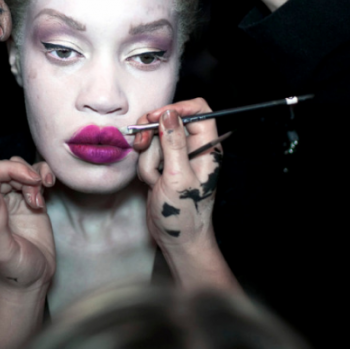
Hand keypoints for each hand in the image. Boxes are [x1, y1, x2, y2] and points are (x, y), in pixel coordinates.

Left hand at [0, 157, 56, 293]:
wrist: (30, 283)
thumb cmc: (13, 271)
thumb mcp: (2, 251)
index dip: (11, 169)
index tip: (33, 181)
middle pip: (7, 166)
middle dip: (26, 175)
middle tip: (38, 198)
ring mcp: (11, 199)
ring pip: (21, 168)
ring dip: (36, 177)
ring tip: (41, 201)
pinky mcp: (29, 200)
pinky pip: (35, 176)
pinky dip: (44, 177)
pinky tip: (48, 190)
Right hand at [134, 99, 221, 256]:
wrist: (176, 241)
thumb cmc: (184, 215)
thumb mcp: (177, 177)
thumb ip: (173, 143)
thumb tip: (169, 113)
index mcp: (207, 148)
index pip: (198, 111)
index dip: (177, 107)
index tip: (156, 116)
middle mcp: (194, 150)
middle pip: (170, 121)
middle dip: (153, 135)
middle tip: (142, 144)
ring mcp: (178, 158)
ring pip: (155, 139)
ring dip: (149, 158)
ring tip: (155, 179)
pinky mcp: (164, 167)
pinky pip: (149, 155)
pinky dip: (146, 167)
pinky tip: (152, 184)